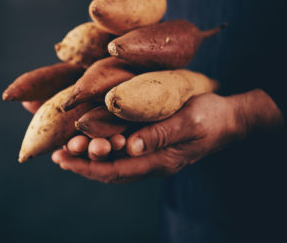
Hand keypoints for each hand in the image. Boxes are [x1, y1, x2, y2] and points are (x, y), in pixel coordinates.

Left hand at [51, 92, 248, 182]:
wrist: (228, 118)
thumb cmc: (211, 117)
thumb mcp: (190, 121)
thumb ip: (162, 135)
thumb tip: (132, 147)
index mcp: (162, 159)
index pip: (119, 170)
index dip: (90, 167)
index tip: (65, 160)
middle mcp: (154, 161)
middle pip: (112, 170)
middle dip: (84, 164)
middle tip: (58, 155)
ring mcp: (153, 154)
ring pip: (116, 162)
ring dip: (91, 157)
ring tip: (67, 149)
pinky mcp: (154, 144)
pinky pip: (125, 151)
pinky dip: (105, 147)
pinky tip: (94, 139)